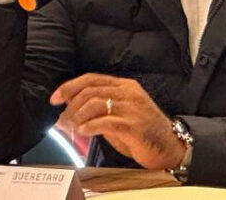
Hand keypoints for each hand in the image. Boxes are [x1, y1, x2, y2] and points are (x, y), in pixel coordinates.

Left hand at [50, 73, 185, 169]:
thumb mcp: (120, 114)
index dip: (70, 87)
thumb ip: (100, 109)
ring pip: (95, 104)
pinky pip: (106, 122)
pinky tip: (83, 132)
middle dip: (70, 107)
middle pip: (90, 91)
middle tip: (61, 121)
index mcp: (125, 86)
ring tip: (71, 129)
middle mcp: (129, 93)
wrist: (169, 146)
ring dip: (77, 117)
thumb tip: (72, 110)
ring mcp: (132, 108)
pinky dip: (90, 126)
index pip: (91, 79)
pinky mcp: (134, 125)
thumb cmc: (143, 132)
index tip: (55, 99)